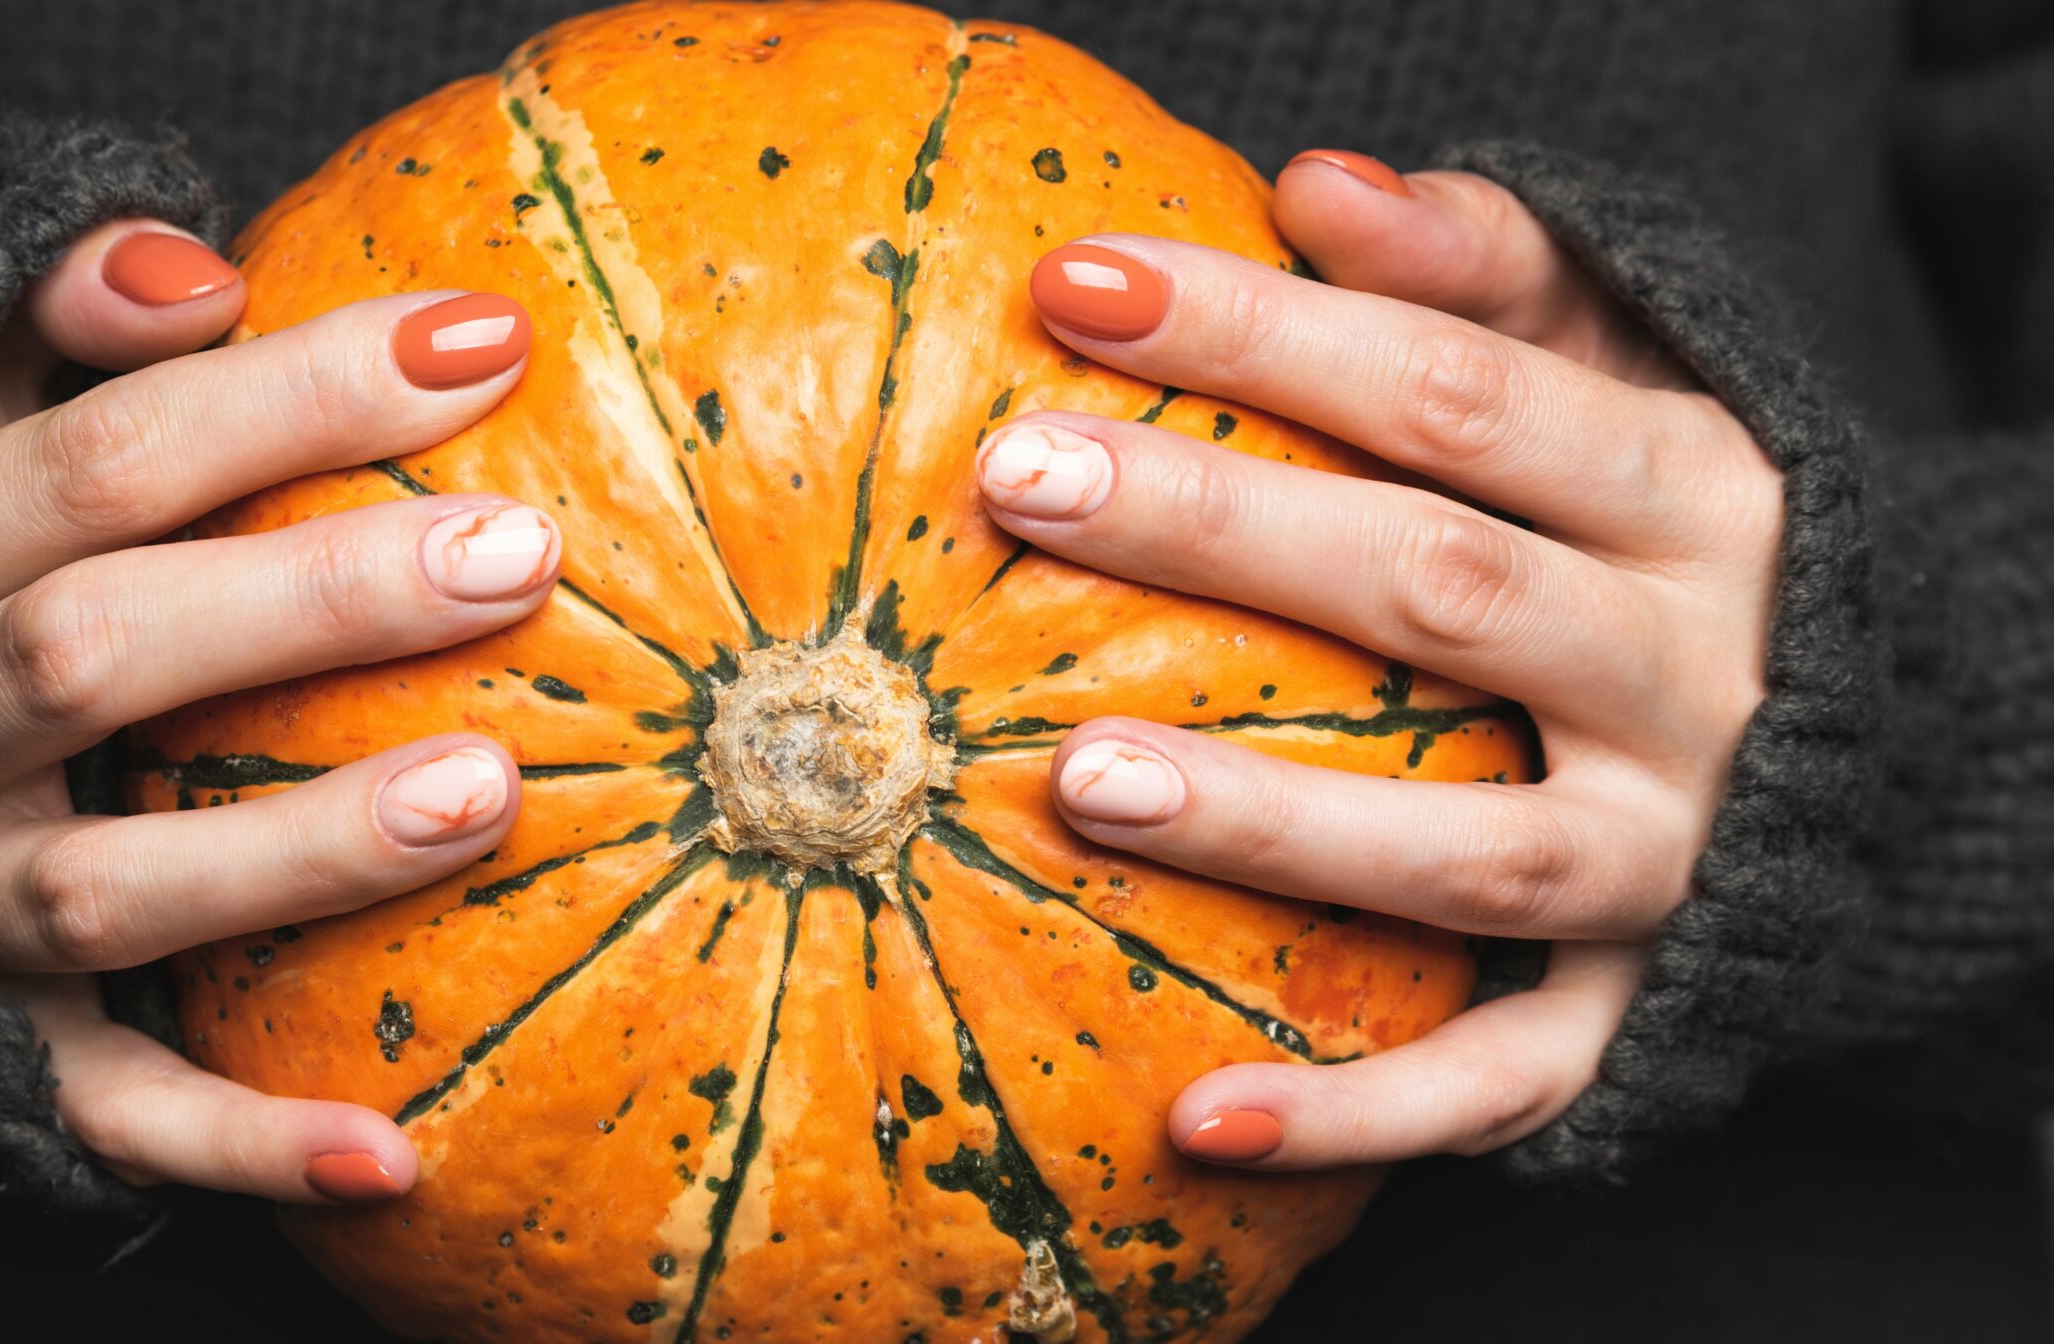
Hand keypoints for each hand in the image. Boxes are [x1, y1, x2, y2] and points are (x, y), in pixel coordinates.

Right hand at [0, 219, 554, 1201]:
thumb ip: (53, 315)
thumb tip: (199, 269)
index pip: (108, 453)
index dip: (291, 390)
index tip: (488, 341)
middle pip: (100, 653)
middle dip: (309, 600)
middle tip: (516, 553)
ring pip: (106, 887)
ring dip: (295, 848)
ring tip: (493, 790)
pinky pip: (100, 1106)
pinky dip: (234, 1144)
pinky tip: (392, 1152)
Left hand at [980, 150, 1779, 1167]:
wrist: (1901, 742)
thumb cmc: (1670, 525)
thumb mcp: (1626, 368)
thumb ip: (1491, 269)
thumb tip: (1315, 181)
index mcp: (1689, 486)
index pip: (1457, 391)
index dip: (1264, 329)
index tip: (1066, 285)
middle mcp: (1699, 672)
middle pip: (1441, 588)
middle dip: (1223, 527)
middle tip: (1019, 479)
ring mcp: (1679, 854)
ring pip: (1473, 853)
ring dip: (1279, 823)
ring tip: (1077, 779)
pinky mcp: (1649, 1003)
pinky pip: (1511, 1079)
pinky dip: (1367, 1117)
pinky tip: (1195, 1123)